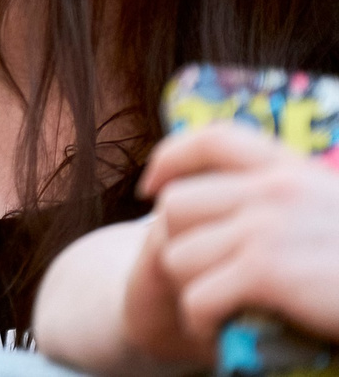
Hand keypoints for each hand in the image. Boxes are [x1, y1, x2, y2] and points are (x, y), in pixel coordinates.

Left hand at [137, 123, 338, 343]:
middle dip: (179, 244)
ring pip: (179, 254)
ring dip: (191, 289)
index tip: (151, 186)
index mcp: (293, 169)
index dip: (170, 159)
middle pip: (178, 204)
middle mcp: (274, 190)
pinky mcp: (265, 273)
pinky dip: (201, 320)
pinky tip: (219, 331)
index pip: (213, 139)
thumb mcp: (331, 212)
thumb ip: (294, 203)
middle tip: (198, 278)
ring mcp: (266, 229)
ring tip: (216, 309)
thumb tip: (240, 210)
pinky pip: (197, 296)